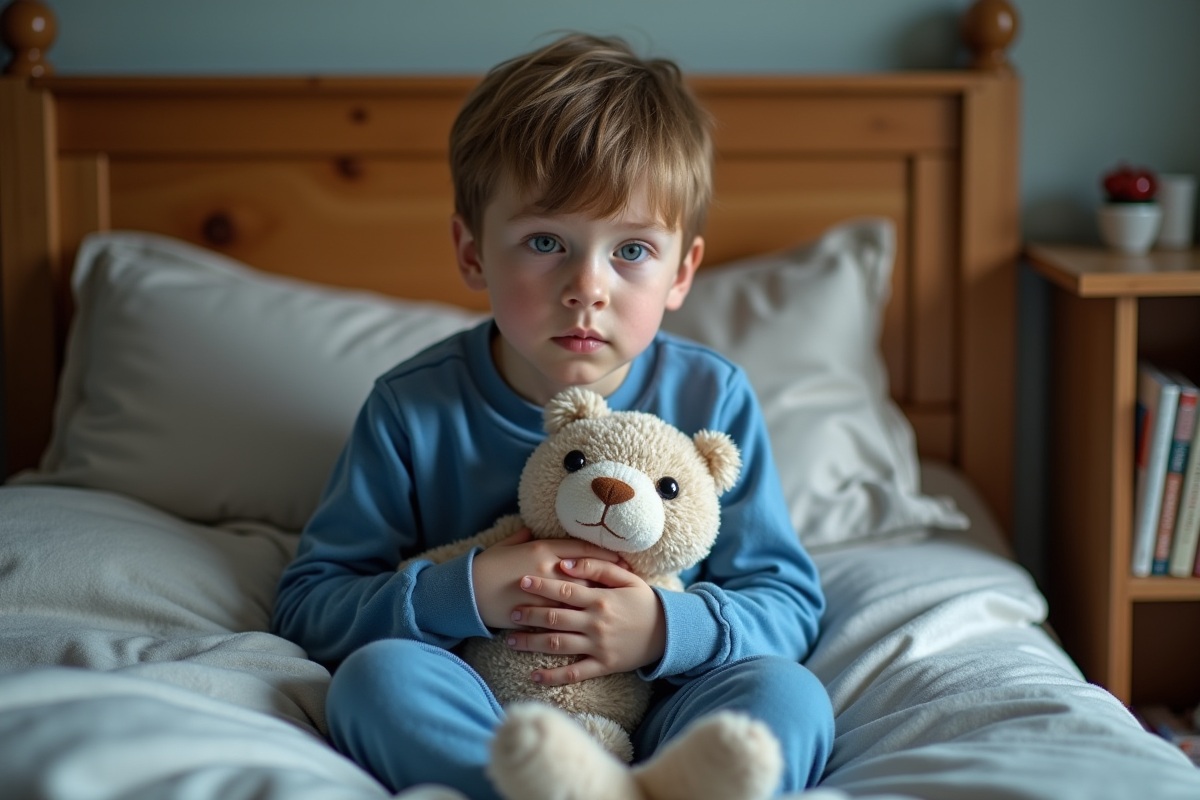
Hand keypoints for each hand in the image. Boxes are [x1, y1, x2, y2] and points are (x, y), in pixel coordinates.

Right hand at [471, 529, 628, 629]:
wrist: (465, 591)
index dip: (604, 554)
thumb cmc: (486, 566)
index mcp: (542, 550)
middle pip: (587, 574)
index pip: (581, 550)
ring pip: (578, 597)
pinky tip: (591, 623)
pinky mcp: (536, 614)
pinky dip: (577, 620)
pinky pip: (562, 617)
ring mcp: (542, 594)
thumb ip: (522, 538)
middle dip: (608, 578)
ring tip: (616, 604)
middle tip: (627, 582)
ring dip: (598, 600)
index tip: (621, 558)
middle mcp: (546, 570)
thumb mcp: (505, 546)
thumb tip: (530, 530)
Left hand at [505, 557, 666, 685]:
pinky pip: (574, 673)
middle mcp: (596, 623)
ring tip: (510, 640)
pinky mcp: (603, 666)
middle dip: (529, 614)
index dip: (540, 585)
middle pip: (555, 618)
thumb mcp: (626, 577)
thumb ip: (596, 567)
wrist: (669, 632)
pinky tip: (533, 676)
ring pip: (558, 644)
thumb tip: (564, 562)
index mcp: (600, 599)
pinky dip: (552, 676)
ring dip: (532, 643)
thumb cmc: (644, 601)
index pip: (564, 590)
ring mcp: (598, 646)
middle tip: (509, 612)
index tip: (520, 581)